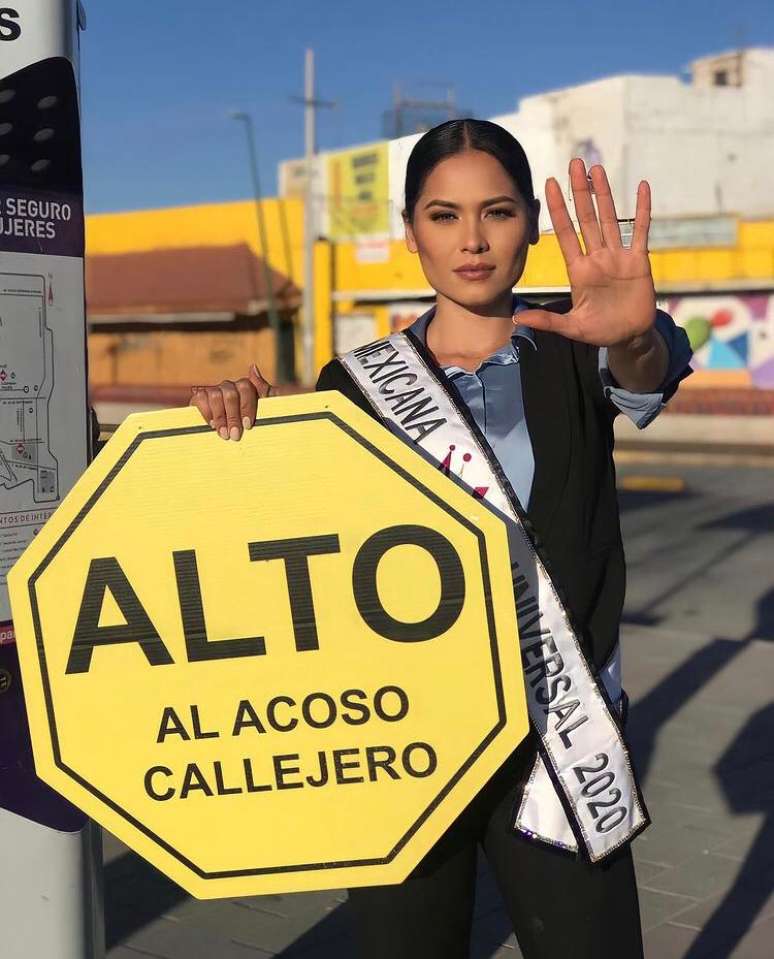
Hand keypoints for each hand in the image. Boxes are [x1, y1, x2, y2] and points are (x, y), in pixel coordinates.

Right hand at [189, 364, 271, 440]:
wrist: (240, 434)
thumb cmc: (257, 421)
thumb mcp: (268, 407)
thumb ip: (265, 389)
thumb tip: (253, 368)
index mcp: (246, 387)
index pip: (246, 388)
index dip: (247, 406)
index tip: (247, 425)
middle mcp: (229, 387)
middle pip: (230, 394)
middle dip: (233, 417)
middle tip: (235, 435)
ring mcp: (214, 391)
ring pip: (215, 396)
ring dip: (220, 417)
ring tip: (224, 434)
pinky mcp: (200, 398)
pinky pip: (200, 398)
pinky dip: (206, 412)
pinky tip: (212, 425)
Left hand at [518, 159, 656, 347]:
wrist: (628, 337)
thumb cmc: (599, 331)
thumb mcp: (571, 327)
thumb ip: (547, 321)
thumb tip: (517, 320)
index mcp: (579, 270)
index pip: (565, 233)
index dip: (558, 209)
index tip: (549, 184)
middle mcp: (597, 258)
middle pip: (586, 217)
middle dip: (580, 192)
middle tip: (574, 163)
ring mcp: (618, 257)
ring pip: (609, 218)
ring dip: (604, 194)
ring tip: (597, 169)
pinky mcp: (639, 261)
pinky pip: (640, 231)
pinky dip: (642, 210)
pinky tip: (642, 187)